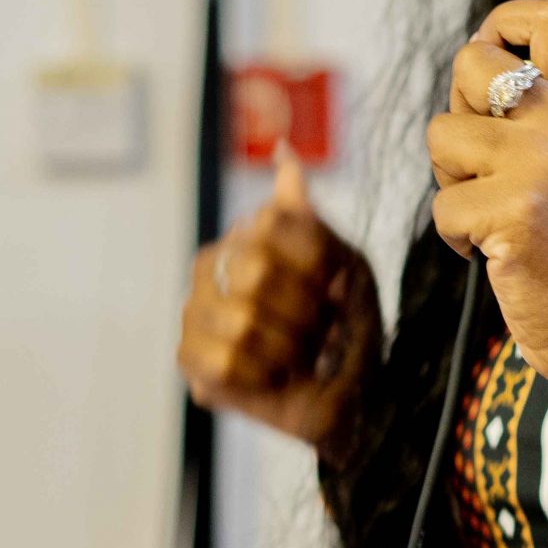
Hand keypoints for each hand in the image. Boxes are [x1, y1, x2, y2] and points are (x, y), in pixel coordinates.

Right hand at [177, 146, 380, 458]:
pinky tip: (277, 376)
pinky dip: (267, 375)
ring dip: (290, 346)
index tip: (336, 286)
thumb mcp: (345, 261)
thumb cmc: (350, 325)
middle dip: (304, 309)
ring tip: (303, 355)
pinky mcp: (191, 361)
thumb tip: (284, 152)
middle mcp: (212, 265)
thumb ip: (307, 217)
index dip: (316, 264)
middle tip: (322, 328)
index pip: (268, 227)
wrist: (356, 395)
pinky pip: (226, 362)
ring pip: (240, 321)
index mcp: (247, 235)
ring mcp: (196, 312)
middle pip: (253, 271)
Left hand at [427, 0, 547, 427]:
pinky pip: (443, 205)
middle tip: (484, 167)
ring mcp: (545, 167)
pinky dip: (456, 237)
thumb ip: (547, 115)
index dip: (504, 21)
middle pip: (471, 62)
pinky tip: (495, 256)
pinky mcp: (515, 215)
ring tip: (493, 217)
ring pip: (441, 135)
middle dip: (457, 113)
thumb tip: (473, 65)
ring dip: (451, 182)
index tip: (492, 57)